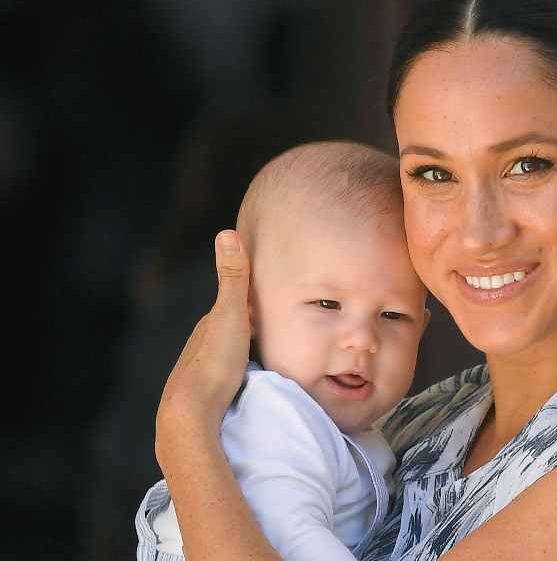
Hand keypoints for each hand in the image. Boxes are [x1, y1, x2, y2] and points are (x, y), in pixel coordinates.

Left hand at [155, 230, 251, 473]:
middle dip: (249, 330)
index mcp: (209, 326)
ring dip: (244, 356)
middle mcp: (200, 347)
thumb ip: (233, 278)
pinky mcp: (206, 399)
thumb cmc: (214, 362)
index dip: (252, 302)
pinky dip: (239, 378)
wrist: (190, 414)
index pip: (234, 308)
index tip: (273, 299)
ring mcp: (201, 374)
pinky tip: (250, 386)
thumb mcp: (230, 314)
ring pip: (227, 359)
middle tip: (276, 329)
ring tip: (268, 359)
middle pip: (230, 334)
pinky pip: (227, 382)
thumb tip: (226, 232)